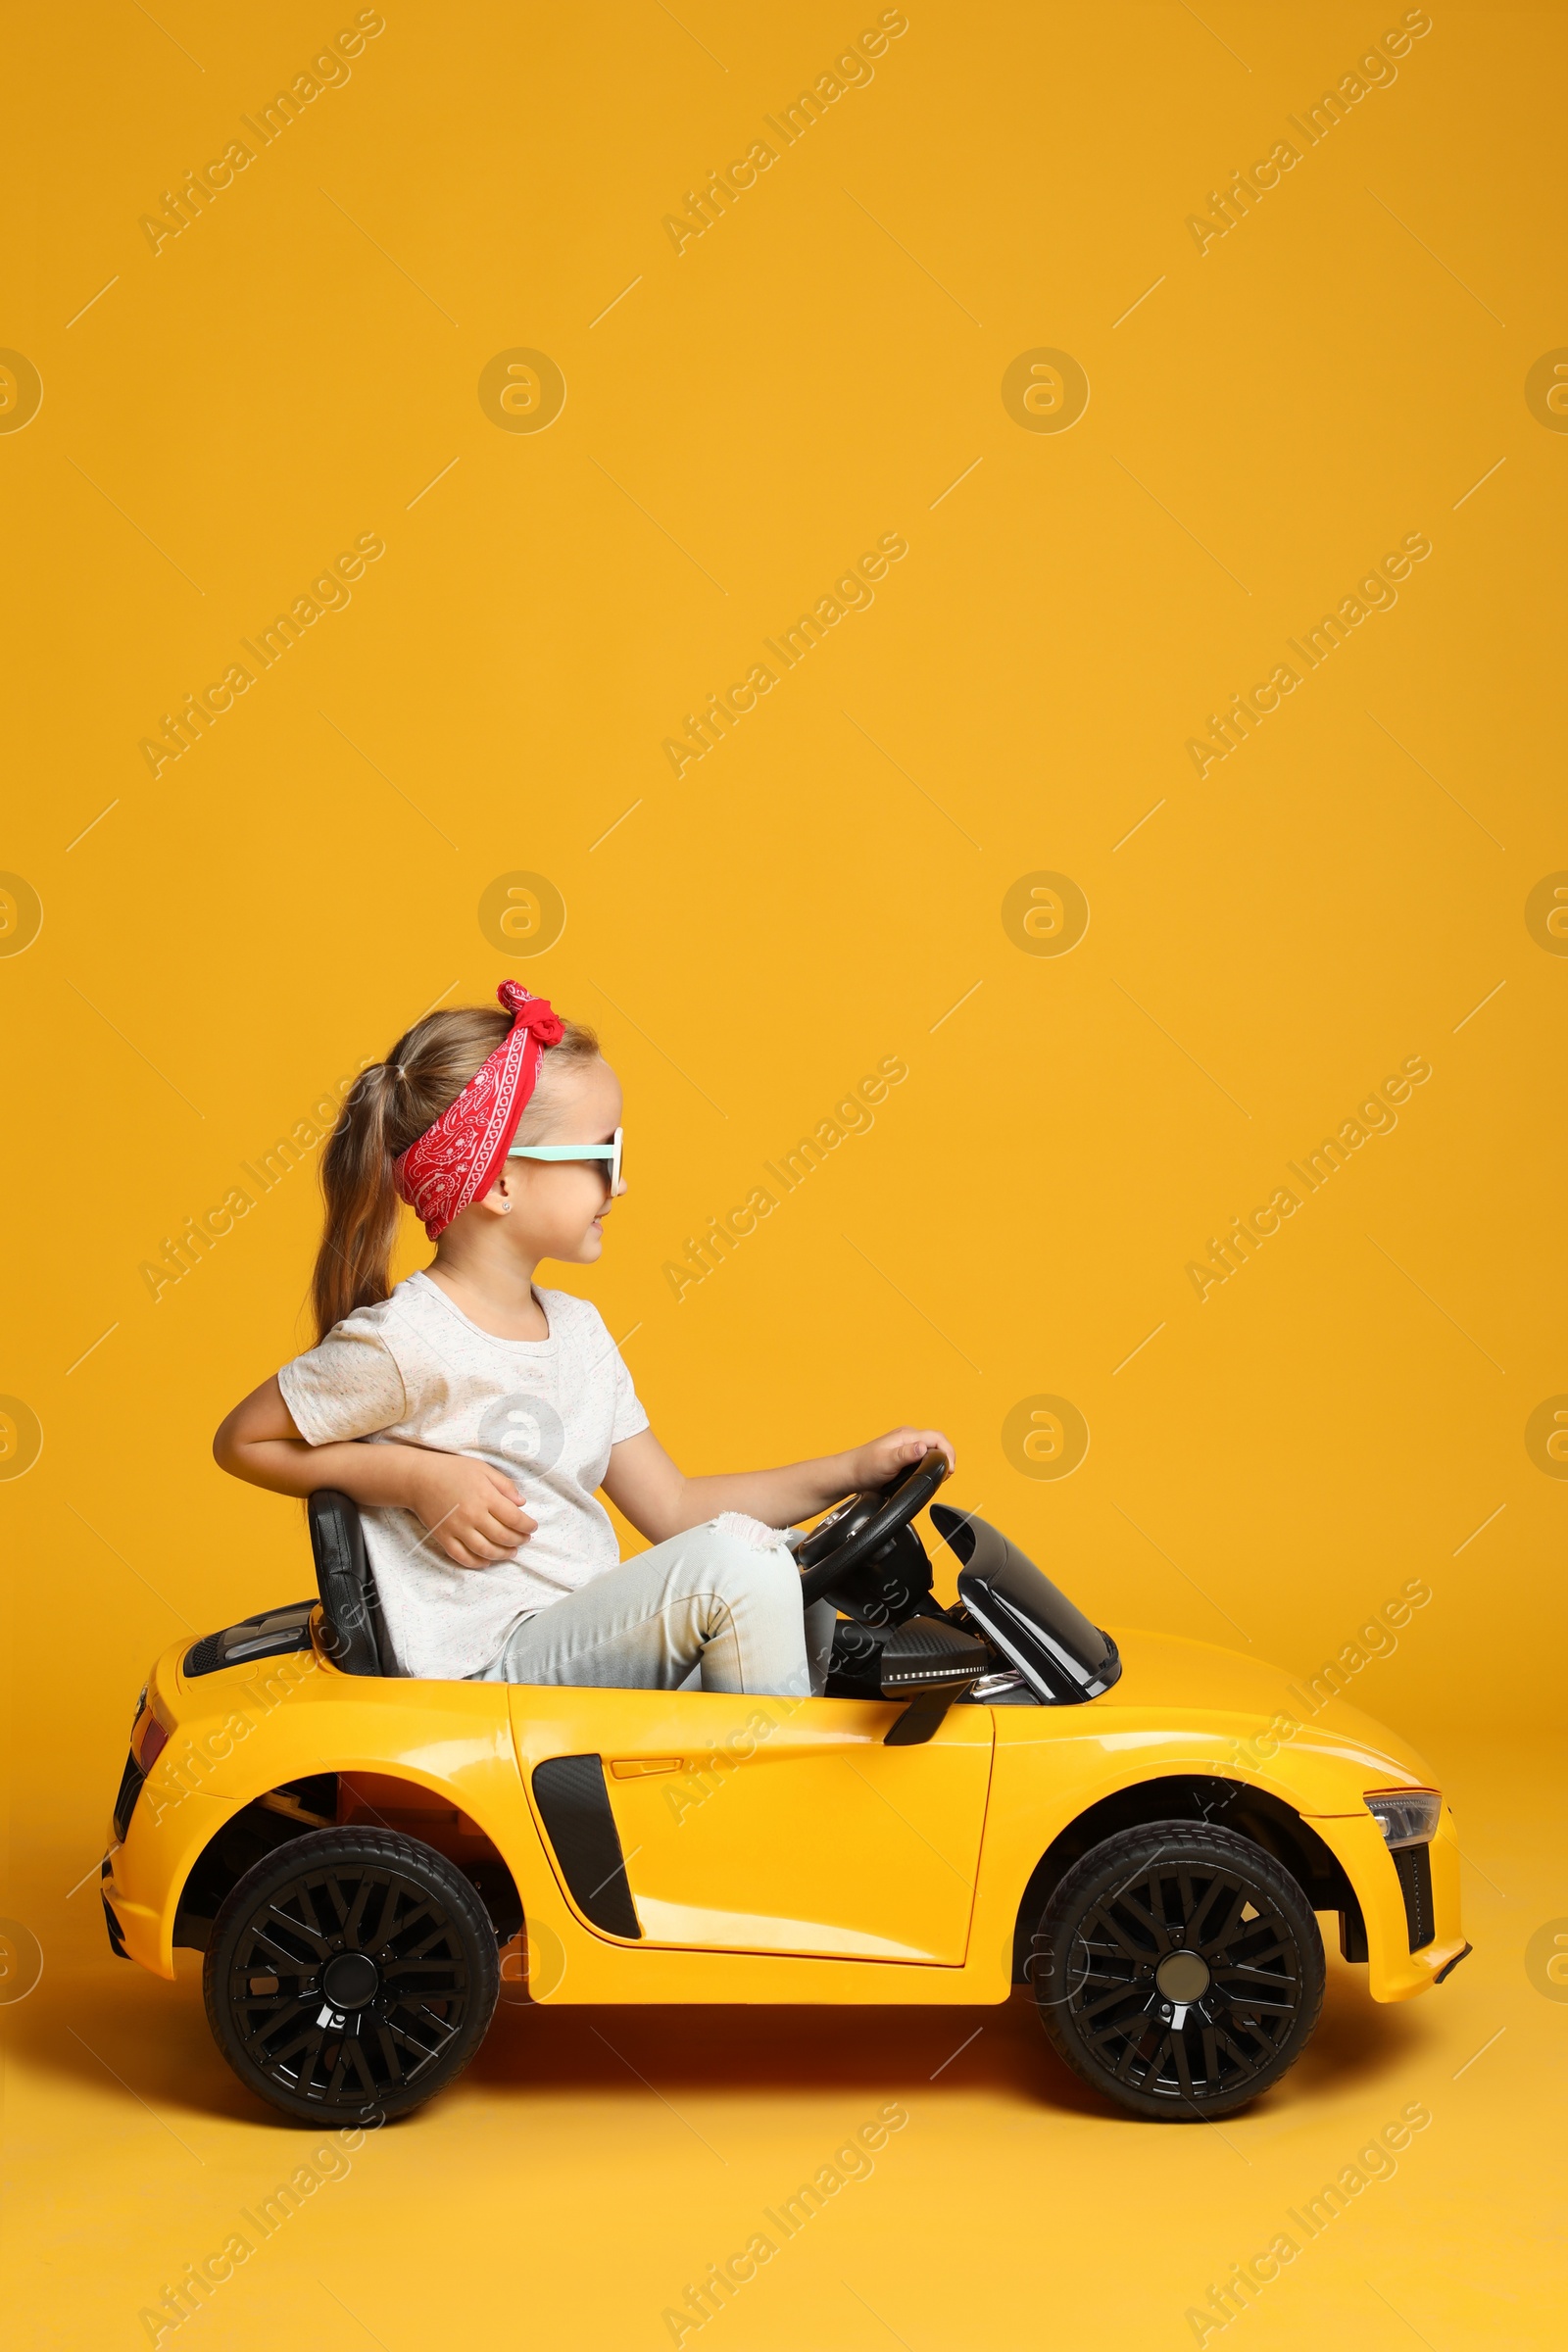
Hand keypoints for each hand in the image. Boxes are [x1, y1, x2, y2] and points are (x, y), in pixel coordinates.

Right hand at [402, 1450, 537, 1568]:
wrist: (418, 1478)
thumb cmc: (452, 1470)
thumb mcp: (483, 1469)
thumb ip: (504, 1486)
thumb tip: (522, 1503)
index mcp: (485, 1496)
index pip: (514, 1518)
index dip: (527, 1525)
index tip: (532, 1527)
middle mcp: (472, 1515)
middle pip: (502, 1536)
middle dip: (518, 1541)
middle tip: (525, 1540)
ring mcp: (457, 1529)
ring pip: (485, 1551)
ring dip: (502, 1555)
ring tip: (511, 1552)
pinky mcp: (443, 1537)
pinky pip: (462, 1557)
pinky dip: (476, 1563)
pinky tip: (487, 1561)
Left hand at [843, 1426, 955, 1492]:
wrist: (849, 1474)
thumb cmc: (864, 1468)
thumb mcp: (885, 1462)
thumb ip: (905, 1455)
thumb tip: (923, 1447)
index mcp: (906, 1436)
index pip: (937, 1437)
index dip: (948, 1452)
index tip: (950, 1469)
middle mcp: (908, 1437)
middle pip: (937, 1441)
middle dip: (947, 1456)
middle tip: (948, 1474)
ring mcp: (906, 1445)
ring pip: (932, 1447)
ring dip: (940, 1459)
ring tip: (942, 1474)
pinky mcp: (904, 1454)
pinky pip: (924, 1454)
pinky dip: (932, 1462)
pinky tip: (929, 1472)